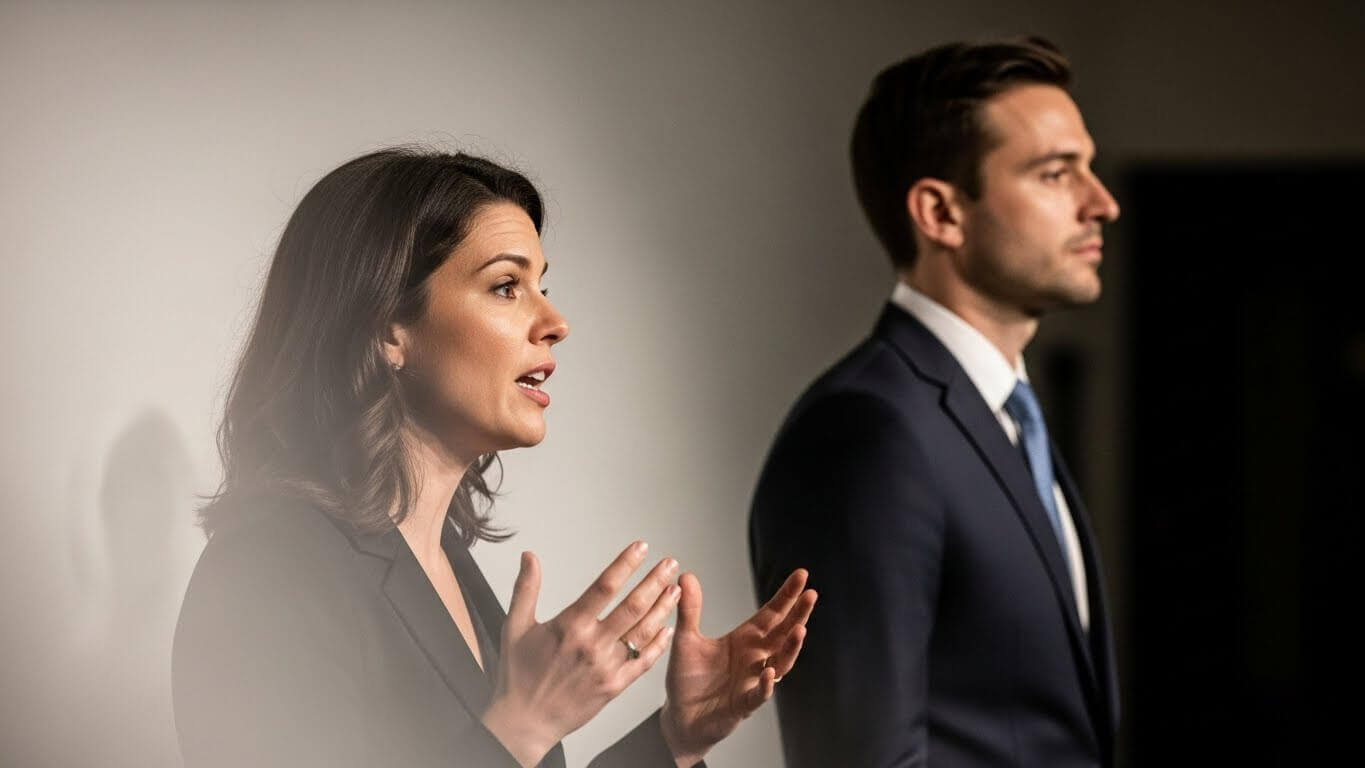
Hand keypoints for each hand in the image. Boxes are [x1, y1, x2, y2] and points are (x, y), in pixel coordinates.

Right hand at [482, 542, 680, 766]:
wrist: (524, 722)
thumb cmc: (518, 675)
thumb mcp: (516, 627)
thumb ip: (526, 589)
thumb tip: (529, 557)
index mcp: (570, 626)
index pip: (605, 586)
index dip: (626, 564)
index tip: (641, 548)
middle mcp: (592, 645)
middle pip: (632, 606)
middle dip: (655, 581)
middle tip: (669, 564)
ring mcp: (606, 667)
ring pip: (643, 632)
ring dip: (662, 608)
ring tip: (675, 589)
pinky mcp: (614, 687)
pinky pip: (643, 662)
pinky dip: (658, 644)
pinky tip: (668, 629)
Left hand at [660, 569, 816, 765]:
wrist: (680, 718)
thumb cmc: (687, 679)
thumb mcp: (686, 640)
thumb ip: (690, 610)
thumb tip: (686, 576)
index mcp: (744, 640)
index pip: (771, 614)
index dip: (786, 596)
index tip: (802, 574)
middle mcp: (755, 658)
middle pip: (783, 633)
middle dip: (798, 614)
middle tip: (811, 594)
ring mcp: (752, 681)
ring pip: (780, 663)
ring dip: (791, 648)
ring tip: (800, 629)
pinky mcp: (743, 705)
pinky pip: (759, 694)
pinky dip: (766, 685)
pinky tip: (769, 672)